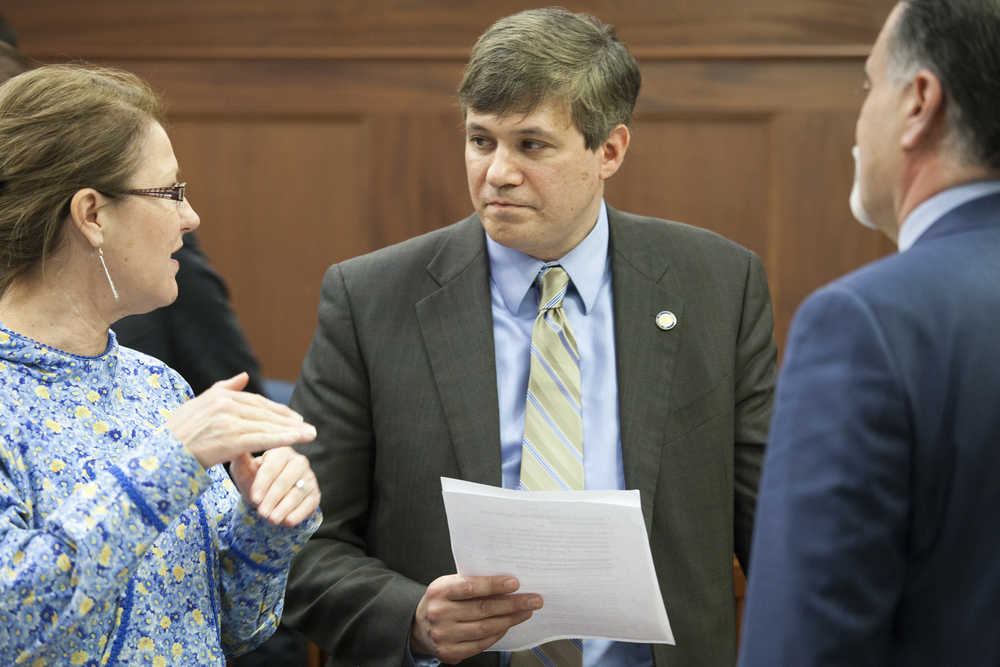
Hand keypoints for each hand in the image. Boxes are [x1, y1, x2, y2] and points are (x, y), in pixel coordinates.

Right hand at [166, 373, 316, 468]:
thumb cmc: (178, 434)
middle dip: (289, 420)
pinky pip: (263, 439)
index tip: (294, 417)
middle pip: (265, 412)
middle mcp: (226, 404)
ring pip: (267, 425)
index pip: (256, 402)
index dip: (277, 410)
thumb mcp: (199, 404)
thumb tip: (244, 376)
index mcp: (220, 395)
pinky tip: (297, 440)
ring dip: (292, 430)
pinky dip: (283, 439)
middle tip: (308, 427)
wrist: (162, 456)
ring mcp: (229, 421)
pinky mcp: (232, 439)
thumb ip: (224, 388)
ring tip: (310, 435)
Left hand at [229, 448, 318, 525]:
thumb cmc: (254, 479)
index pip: (273, 465)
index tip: (254, 498)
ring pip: (298, 492)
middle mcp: (299, 462)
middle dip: (273, 498)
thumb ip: (240, 460)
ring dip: (284, 507)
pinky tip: (287, 521)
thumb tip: (238, 450)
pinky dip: (299, 514)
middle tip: (262, 513)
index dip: (263, 483)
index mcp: (281, 451)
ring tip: (271, 519)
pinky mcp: (315, 494)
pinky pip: (309, 504)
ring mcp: (309, 478)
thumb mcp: (243, 470)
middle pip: (287, 479)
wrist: (267, 495)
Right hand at [410, 574, 541, 663]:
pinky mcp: (450, 652)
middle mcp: (439, 613)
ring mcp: (444, 635)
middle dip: (512, 604)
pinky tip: (507, 626)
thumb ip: (471, 583)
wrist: (417, 627)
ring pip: (485, 628)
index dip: (494, 585)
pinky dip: (497, 634)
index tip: (515, 583)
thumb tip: (507, 584)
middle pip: (482, 609)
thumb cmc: (440, 601)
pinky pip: (480, 644)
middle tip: (533, 600)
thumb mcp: (448, 585)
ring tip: (526, 612)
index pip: (470, 587)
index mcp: (439, 591)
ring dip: (510, 620)